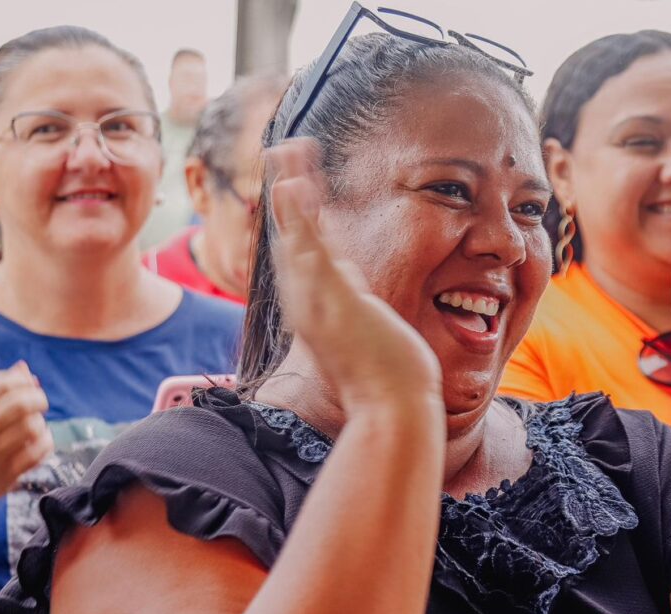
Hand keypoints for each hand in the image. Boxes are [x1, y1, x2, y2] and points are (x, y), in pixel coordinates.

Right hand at [0, 362, 52, 516]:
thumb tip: (24, 369)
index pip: (0, 385)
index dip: (21, 380)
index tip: (28, 386)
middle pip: (19, 404)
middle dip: (38, 398)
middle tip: (40, 402)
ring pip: (32, 428)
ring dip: (40, 422)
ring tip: (35, 425)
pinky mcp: (4, 476)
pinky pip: (37, 453)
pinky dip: (45, 443)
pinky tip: (40, 441)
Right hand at [265, 140, 442, 411]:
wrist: (390, 409)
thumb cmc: (382, 379)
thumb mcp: (362, 331)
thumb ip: (353, 302)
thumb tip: (353, 279)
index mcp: (314, 304)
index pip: (300, 249)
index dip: (292, 213)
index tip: (292, 181)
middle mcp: (307, 300)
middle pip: (290, 234)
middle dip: (286, 190)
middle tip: (280, 149)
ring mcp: (317, 299)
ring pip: (296, 235)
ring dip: (289, 191)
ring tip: (284, 151)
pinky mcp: (333, 298)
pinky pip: (311, 249)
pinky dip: (299, 216)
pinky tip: (293, 185)